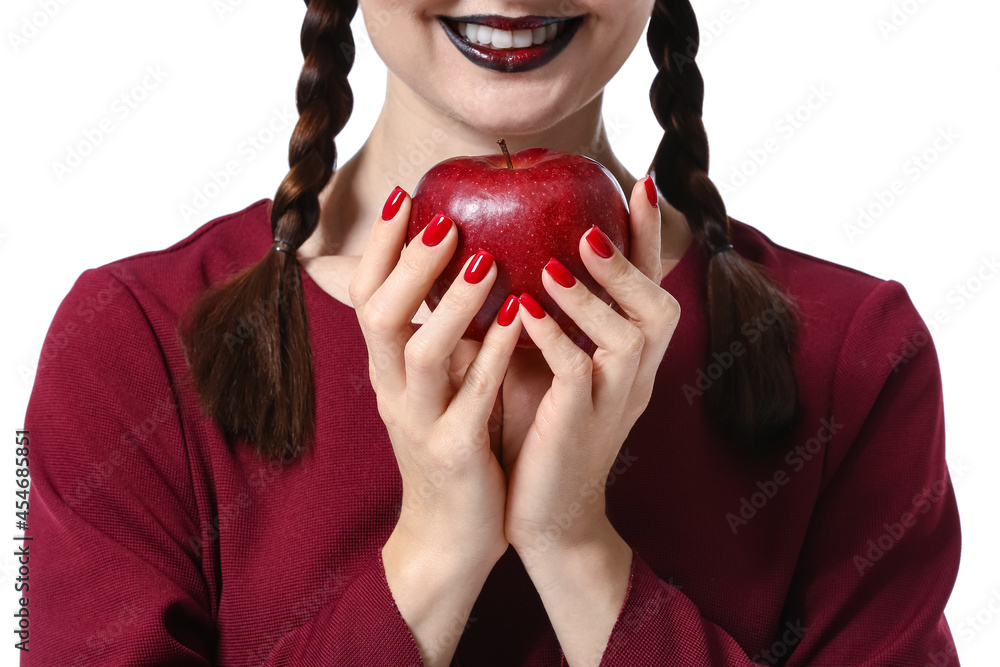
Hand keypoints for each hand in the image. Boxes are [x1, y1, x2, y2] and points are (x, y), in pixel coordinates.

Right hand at [349, 188, 522, 664]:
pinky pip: (470, 399)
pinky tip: (519, 322)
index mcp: (386, 367)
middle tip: (446, 218)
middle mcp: (391, 390)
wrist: (451, 532)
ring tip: (486, 259)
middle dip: (410, 264)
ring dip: (451, 303)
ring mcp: (420, 423)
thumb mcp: (434, 382)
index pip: (366, 295)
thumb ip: (435, 329)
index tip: (408, 194)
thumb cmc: (452, 441)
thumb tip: (446, 268)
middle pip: (380, 316)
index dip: (383, 246)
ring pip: (420, 353)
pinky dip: (492, 357)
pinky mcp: (455, 454)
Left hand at [501, 177, 679, 560]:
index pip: (649, 290)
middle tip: (590, 228)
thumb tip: (497, 256)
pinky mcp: (583, 427)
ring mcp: (614, 404)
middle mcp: (634, 378)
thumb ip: (541, 317)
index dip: (649, 239)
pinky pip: (579, 372)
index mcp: (628, 360)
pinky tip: (525, 311)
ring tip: (556, 261)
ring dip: (592, 296)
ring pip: (630, 336)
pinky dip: (554, 337)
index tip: (639, 184)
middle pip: (659, 308)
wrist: (544, 515)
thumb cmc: (536, 432)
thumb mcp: (543, 366)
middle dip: (629, 263)